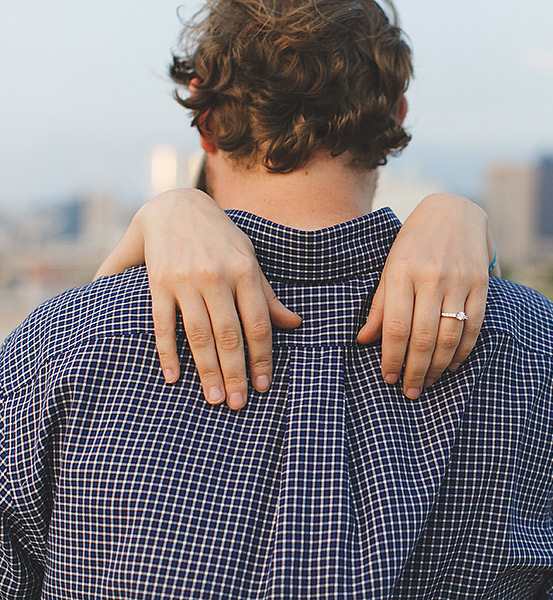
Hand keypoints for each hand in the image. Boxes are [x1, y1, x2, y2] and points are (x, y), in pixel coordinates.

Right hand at [95, 189, 301, 409]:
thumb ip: (268, 294)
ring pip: (198, 334)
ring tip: (214, 398)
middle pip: (229, 334)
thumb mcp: (249, 258)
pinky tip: (174, 378)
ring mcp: (186, 280)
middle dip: (236, 372)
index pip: (258, 323)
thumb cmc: (221, 237)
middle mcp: (216, 276)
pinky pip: (164, 323)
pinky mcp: (158, 282)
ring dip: (207, 370)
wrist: (175, 204)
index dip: (261, 357)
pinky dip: (168, 352)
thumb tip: (295, 324)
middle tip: (238, 404)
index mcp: (244, 271)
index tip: (263, 386)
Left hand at [357, 193, 493, 398]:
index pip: (396, 327)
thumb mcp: (390, 266)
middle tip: (409, 391)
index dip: (392, 358)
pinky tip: (452, 365)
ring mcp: (459, 280)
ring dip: (438, 366)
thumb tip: (364, 340)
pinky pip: (473, 326)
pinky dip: (463, 351)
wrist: (454, 210)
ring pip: (449, 336)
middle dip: (415, 371)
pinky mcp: (480, 283)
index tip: (388, 378)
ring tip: (428, 383)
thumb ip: (380, 304)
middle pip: (423, 337)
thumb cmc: (414, 242)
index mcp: (402, 271)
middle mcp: (431, 277)